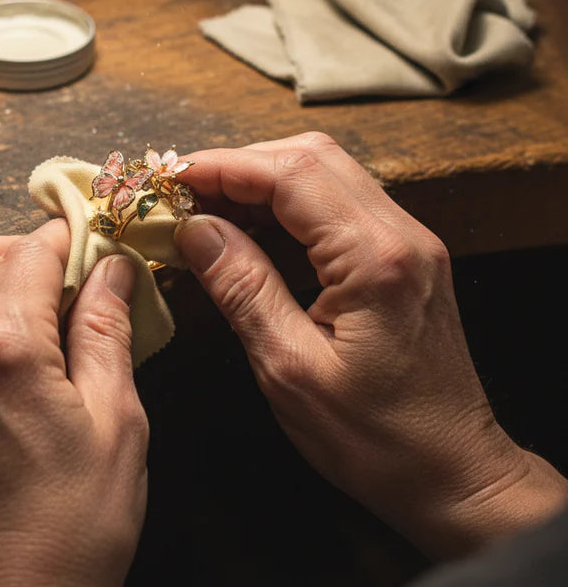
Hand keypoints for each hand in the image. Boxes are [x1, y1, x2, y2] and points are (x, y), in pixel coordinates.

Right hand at [175, 133, 567, 558]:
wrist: (454, 471)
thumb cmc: (377, 440)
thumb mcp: (291, 369)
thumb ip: (243, 288)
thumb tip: (196, 230)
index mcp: (375, 259)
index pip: (291, 174)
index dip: (224, 167)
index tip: (173, 177)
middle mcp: (401, 234)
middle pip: (310, 156)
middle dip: (240, 165)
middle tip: (186, 192)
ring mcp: (408, 240)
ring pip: (325, 171)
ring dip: (262, 179)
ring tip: (208, 208)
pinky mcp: (402, 254)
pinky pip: (338, 202)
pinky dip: (287, 203)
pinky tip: (251, 227)